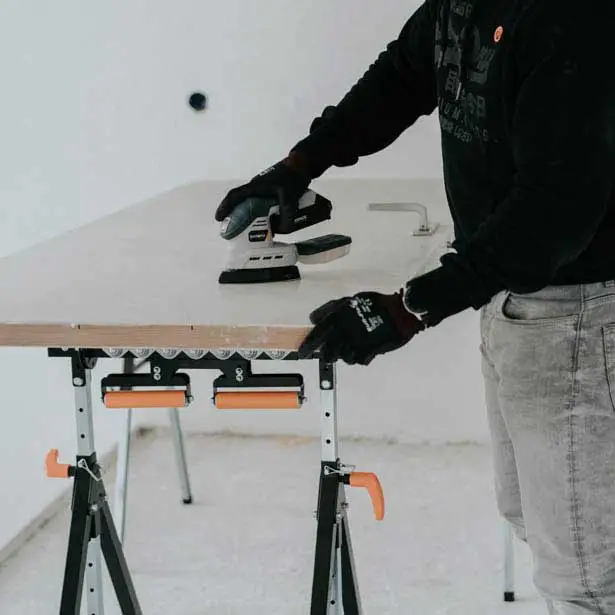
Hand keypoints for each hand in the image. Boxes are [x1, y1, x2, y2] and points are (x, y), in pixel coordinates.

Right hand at [215, 153, 311, 232]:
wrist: (305, 163)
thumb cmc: (294, 175)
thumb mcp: (290, 196)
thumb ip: (286, 215)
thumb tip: (281, 230)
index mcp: (256, 186)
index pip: (235, 196)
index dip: (225, 206)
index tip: (218, 218)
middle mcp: (257, 188)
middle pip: (241, 202)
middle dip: (235, 216)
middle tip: (234, 231)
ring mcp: (264, 189)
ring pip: (252, 204)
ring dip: (249, 216)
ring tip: (252, 231)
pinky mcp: (272, 192)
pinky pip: (263, 205)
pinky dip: (262, 214)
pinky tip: (269, 224)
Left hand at [297, 290, 424, 365]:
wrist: (399, 312)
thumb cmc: (376, 303)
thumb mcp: (349, 300)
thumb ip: (330, 309)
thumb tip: (314, 318)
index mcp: (337, 317)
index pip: (316, 334)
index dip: (307, 345)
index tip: (302, 353)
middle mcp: (344, 331)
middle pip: (328, 352)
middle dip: (327, 355)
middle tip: (329, 356)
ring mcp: (356, 343)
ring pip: (343, 358)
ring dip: (345, 356)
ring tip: (351, 349)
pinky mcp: (368, 352)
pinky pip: (358, 360)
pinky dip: (360, 358)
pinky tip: (364, 350)